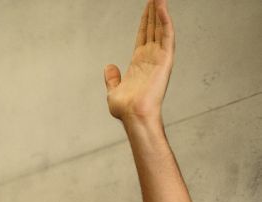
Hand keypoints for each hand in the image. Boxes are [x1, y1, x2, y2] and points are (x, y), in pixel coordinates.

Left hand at [104, 0, 173, 123]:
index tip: (148, 6)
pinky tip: (162, 7)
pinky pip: (166, 35)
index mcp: (140, 63)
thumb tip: (109, 66)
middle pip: (153, 28)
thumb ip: (112, 78)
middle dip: (154, 11)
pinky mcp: (165, 59)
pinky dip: (165, 20)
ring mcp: (159, 57)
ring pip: (161, 28)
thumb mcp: (113, 90)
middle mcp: (151, 58)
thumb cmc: (126, 109)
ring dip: (160, 11)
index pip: (144, 35)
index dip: (146, 20)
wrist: (133, 116)